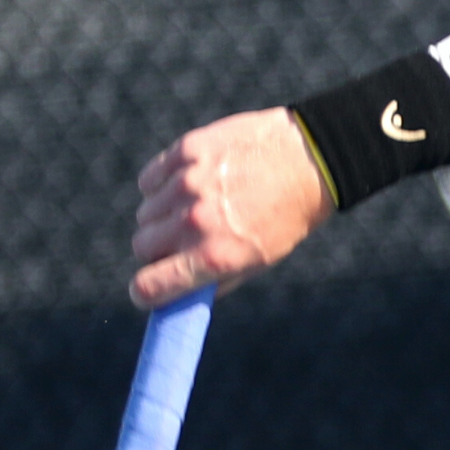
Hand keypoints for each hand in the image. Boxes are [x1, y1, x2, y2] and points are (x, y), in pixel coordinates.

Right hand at [129, 110, 335, 306]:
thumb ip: (216, 281)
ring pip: (145, 213)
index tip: (146, 290)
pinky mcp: (185, 153)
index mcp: (214, 257)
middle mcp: (195, 222)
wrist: (307, 160)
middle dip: (157, 249)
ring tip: (195, 206)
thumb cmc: (285, 217)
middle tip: (181, 241)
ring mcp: (188, 184)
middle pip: (142, 246)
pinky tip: (188, 183)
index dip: (144, 292)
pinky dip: (161, 185)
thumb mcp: (259, 261)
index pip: (150, 285)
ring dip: (162, 215)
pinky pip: (149, 180)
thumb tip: (178, 296)